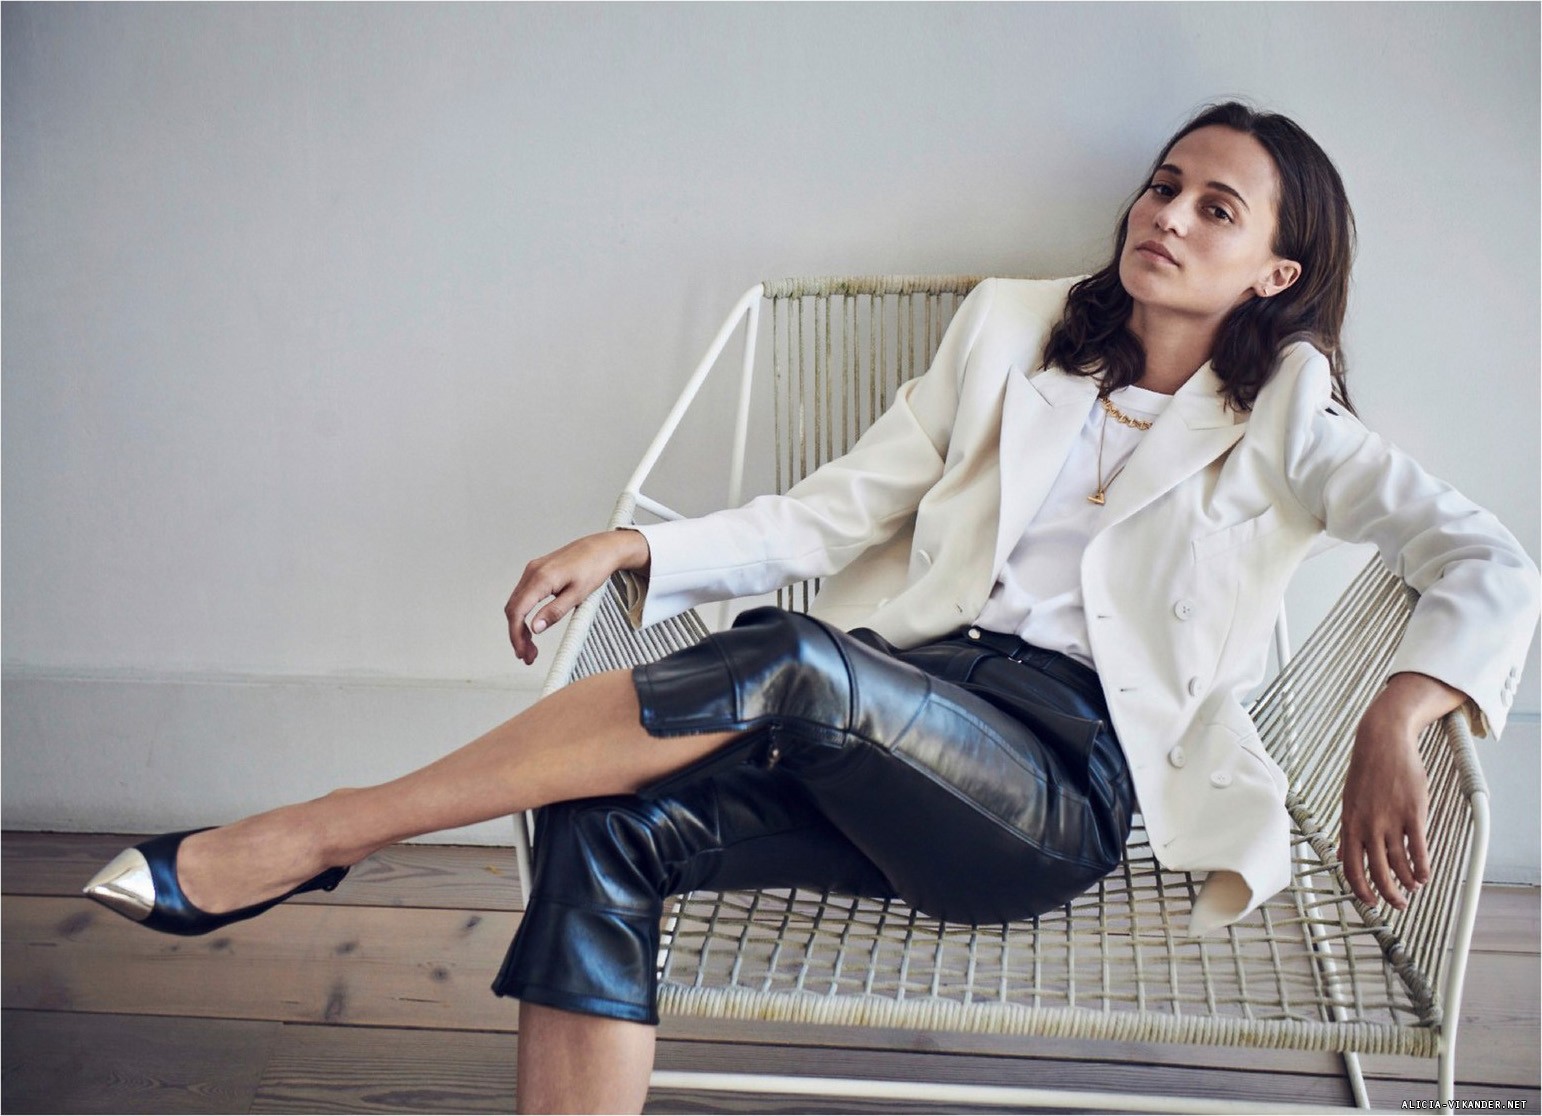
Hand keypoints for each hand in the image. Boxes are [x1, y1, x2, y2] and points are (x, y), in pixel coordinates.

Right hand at [505, 530, 649, 665]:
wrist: (601, 548)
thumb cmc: (594, 568)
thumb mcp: (577, 595)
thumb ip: (554, 612)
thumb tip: (535, 628)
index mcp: (541, 578)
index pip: (518, 611)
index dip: (516, 636)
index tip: (523, 652)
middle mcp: (532, 572)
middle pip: (513, 609)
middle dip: (517, 635)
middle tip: (528, 656)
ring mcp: (532, 570)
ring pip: (516, 603)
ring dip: (520, 626)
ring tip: (531, 647)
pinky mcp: (536, 571)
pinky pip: (523, 595)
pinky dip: (524, 613)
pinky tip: (532, 626)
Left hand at [1338, 672, 1462, 909]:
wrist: (1382, 742)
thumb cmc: (1366, 773)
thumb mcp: (1349, 802)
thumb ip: (1349, 832)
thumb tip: (1343, 856)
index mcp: (1349, 824)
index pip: (1351, 868)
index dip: (1361, 890)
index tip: (1371, 903)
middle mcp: (1368, 826)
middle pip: (1377, 872)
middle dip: (1388, 894)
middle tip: (1398, 903)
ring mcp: (1390, 820)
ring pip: (1399, 864)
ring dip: (1408, 881)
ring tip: (1414, 887)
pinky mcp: (1413, 813)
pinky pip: (1419, 849)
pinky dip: (1423, 867)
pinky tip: (1425, 875)